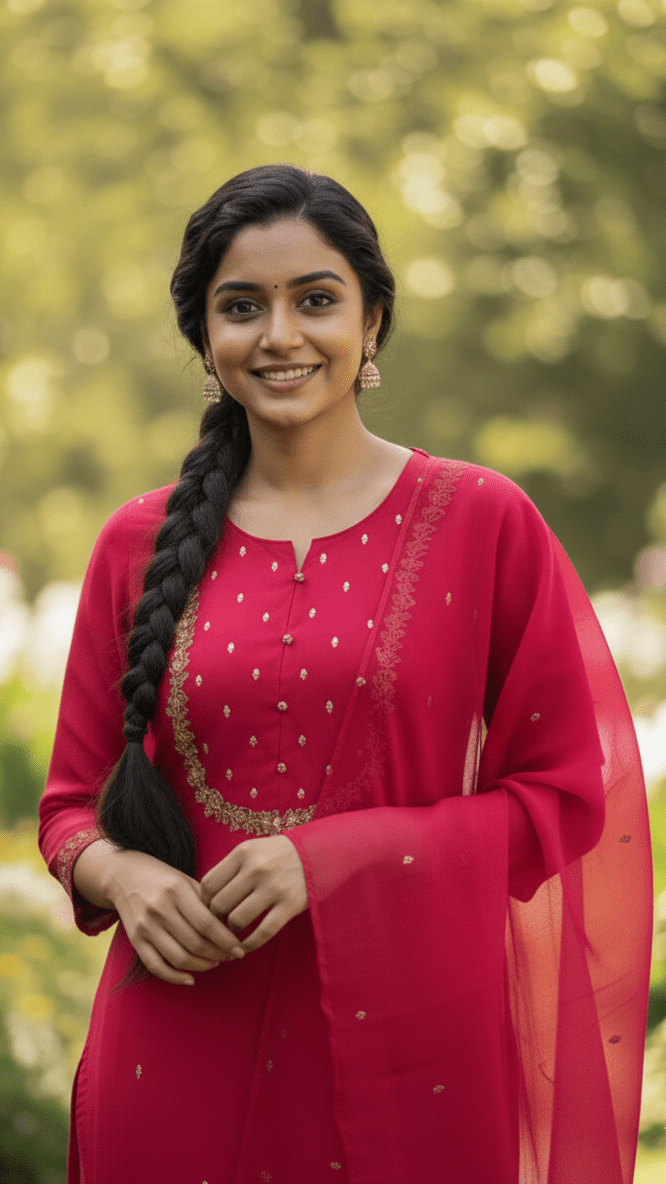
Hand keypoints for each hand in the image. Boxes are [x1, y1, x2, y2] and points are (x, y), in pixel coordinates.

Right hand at [83, 845, 246, 985]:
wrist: (124, 875)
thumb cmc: (164, 878)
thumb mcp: (187, 881)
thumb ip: (207, 902)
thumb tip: (231, 929)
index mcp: (176, 890)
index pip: (207, 923)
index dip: (226, 940)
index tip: (241, 949)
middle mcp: (159, 908)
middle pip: (195, 943)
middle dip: (218, 954)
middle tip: (232, 956)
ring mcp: (145, 926)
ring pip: (178, 957)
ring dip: (202, 966)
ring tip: (215, 962)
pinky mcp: (135, 939)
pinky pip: (156, 966)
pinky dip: (175, 977)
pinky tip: (191, 978)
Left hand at [199, 835, 308, 953]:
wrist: (317, 853)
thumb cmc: (276, 855)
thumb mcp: (252, 850)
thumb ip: (229, 869)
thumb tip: (204, 900)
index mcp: (243, 853)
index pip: (208, 884)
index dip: (204, 901)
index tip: (210, 908)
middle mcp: (256, 868)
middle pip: (219, 905)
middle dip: (216, 918)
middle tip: (221, 922)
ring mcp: (274, 887)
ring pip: (237, 921)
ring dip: (233, 930)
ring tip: (237, 929)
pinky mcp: (289, 905)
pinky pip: (262, 933)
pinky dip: (250, 944)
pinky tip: (247, 946)